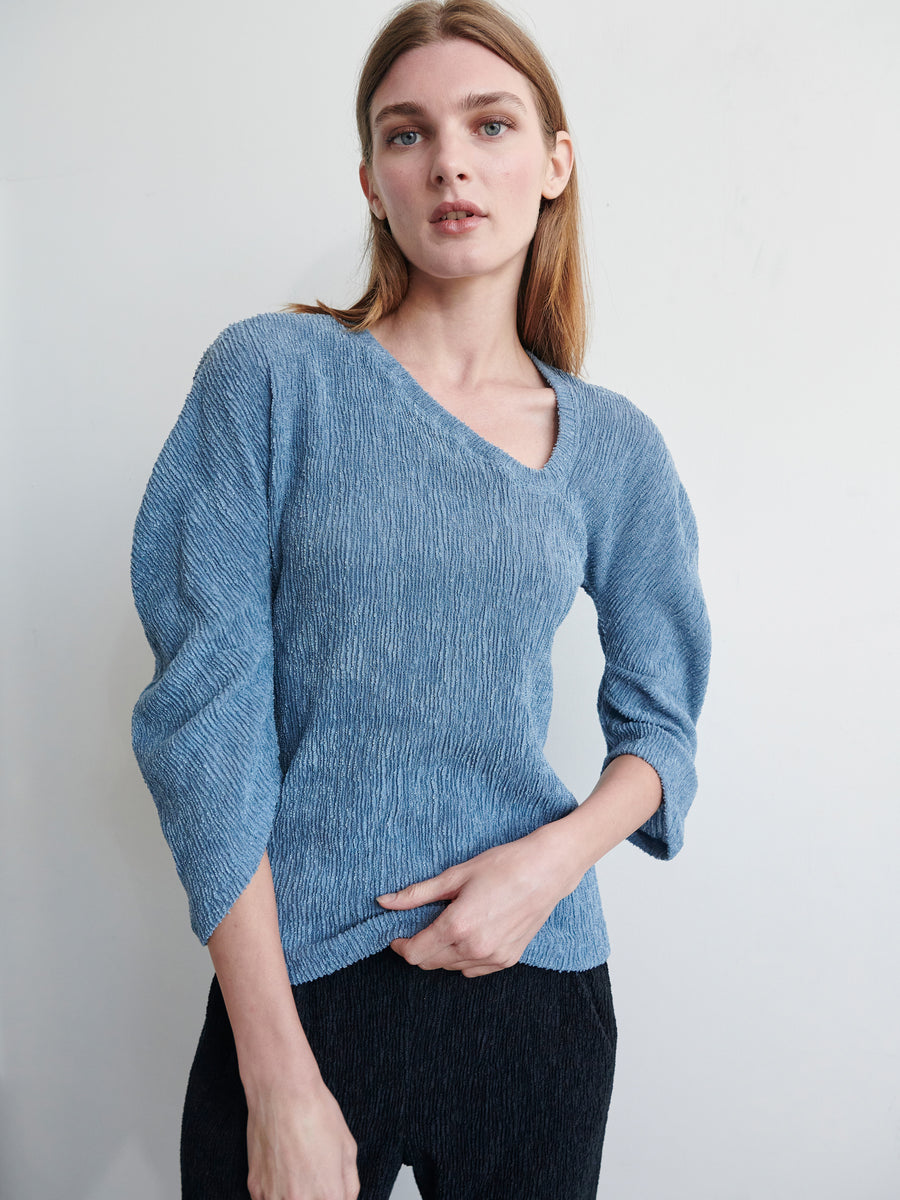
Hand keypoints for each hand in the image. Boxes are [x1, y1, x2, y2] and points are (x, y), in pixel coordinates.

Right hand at [245, 1074, 359, 1199]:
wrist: (281, 1091)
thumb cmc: (316, 1112)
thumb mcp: (348, 1148)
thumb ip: (350, 1184)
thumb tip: (346, 1199)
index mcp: (328, 1194)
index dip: (334, 1197)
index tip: (330, 1189)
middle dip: (316, 1196)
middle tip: (313, 1177)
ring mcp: (273, 1197)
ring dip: (294, 1197)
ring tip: (298, 1176)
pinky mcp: (255, 1187)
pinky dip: (275, 1195)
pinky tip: (283, 1174)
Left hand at [374, 823, 584, 975]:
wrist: (546, 870)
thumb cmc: (502, 865)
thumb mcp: (455, 875)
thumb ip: (417, 893)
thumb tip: (383, 902)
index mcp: (457, 926)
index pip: (415, 953)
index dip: (400, 945)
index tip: (397, 934)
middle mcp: (474, 948)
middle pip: (430, 963)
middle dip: (419, 947)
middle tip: (422, 925)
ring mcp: (493, 957)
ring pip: (451, 967)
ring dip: (441, 953)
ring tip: (449, 925)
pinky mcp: (508, 959)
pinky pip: (473, 969)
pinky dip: (463, 957)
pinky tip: (469, 935)